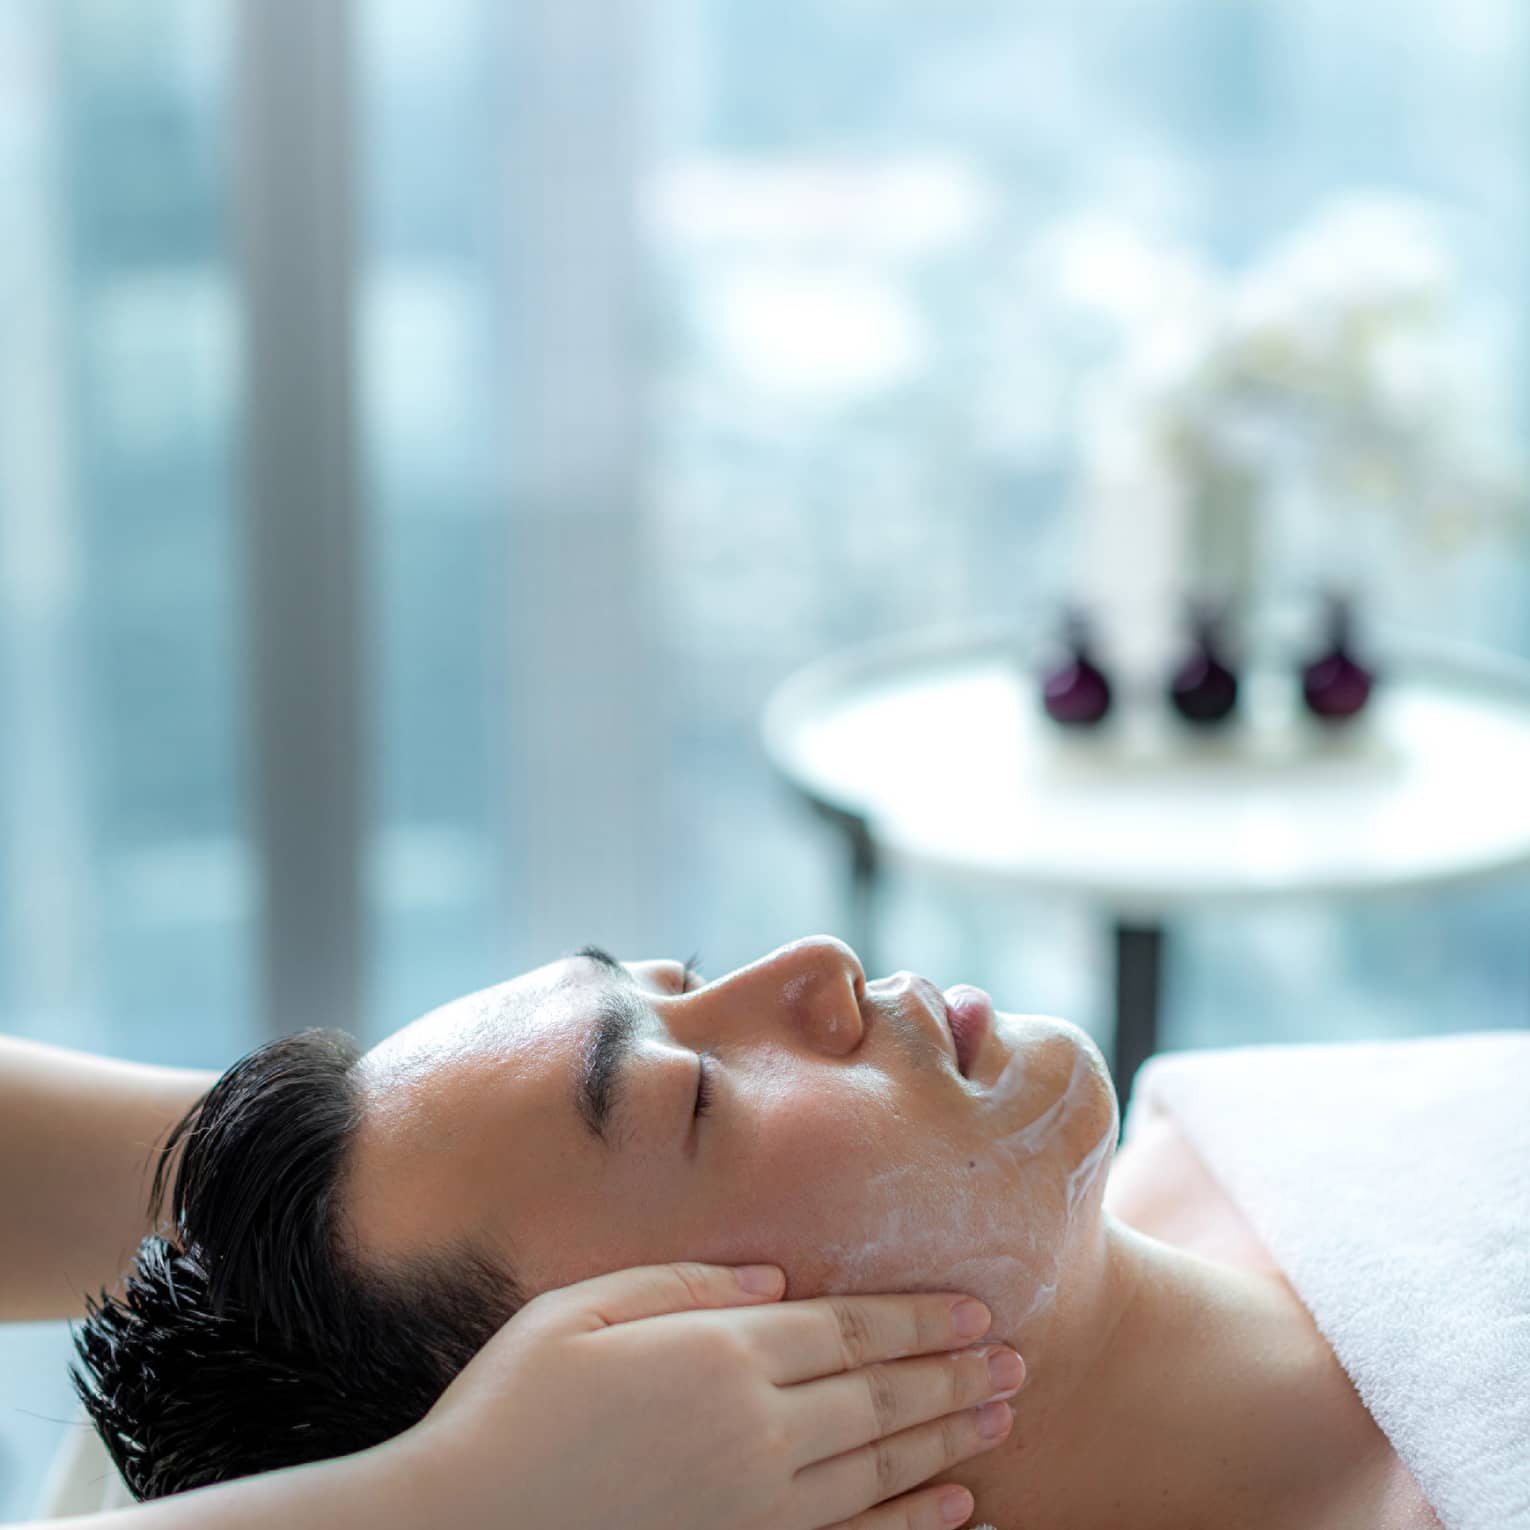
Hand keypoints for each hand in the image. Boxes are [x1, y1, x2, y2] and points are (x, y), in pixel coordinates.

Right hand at [394, 1262, 1020, 1529]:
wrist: (459, 1528)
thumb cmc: (509, 1406)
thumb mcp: (581, 1309)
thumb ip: (686, 1286)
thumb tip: (779, 1280)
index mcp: (719, 1353)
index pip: (848, 1328)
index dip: (918, 1318)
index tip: (974, 1308)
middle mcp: (755, 1428)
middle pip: (881, 1393)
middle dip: (954, 1373)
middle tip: (1016, 1360)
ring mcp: (757, 1505)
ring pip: (882, 1462)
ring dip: (951, 1436)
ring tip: (1004, 1415)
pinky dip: (912, 1522)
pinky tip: (956, 1507)